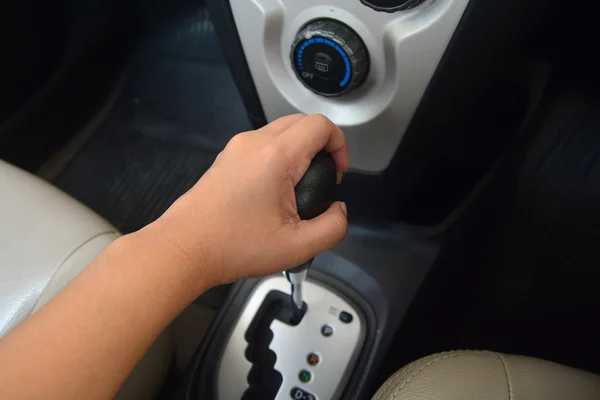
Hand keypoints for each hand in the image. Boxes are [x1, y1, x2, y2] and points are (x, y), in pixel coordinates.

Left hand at [148, 114, 348, 287]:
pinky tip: (276, 190)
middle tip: (325, 178)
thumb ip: (333, 227)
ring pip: (281, 130)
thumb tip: (340, 211)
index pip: (320, 125)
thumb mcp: (297, 247)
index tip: (338, 172)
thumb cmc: (232, 246)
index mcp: (276, 156)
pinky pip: (262, 143)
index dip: (340, 144)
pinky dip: (279, 156)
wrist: (184, 249)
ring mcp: (237, 148)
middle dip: (323, 145)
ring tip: (301, 187)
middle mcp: (254, 143)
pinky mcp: (226, 158)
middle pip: (302, 122)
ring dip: (300, 149)